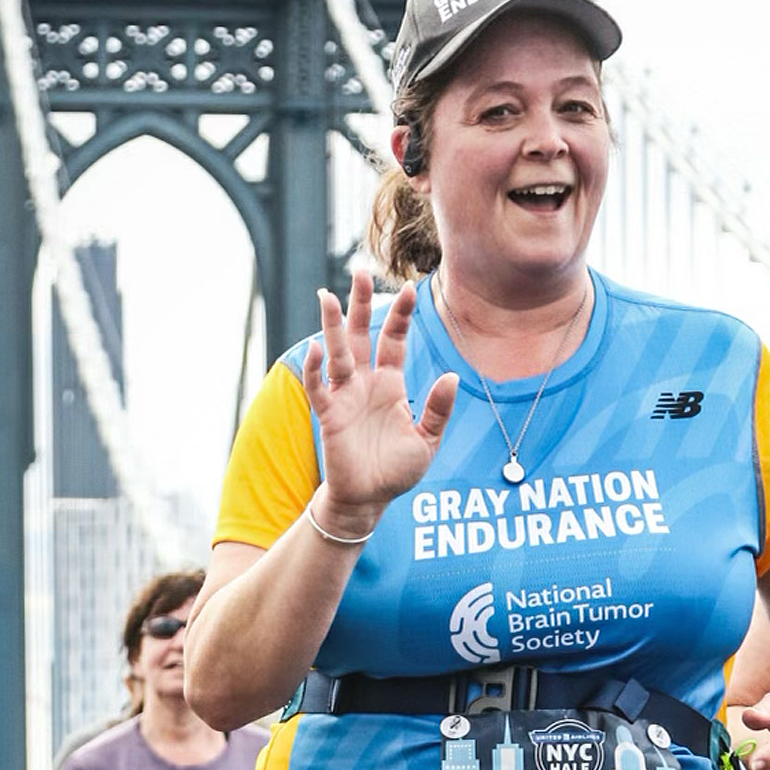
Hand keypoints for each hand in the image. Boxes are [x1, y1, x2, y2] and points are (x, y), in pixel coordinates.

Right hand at [302, 273, 460, 532]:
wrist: (371, 499)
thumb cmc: (397, 470)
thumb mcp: (427, 440)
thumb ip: (437, 409)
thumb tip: (453, 377)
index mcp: (390, 383)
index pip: (393, 339)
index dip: (400, 315)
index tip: (410, 287)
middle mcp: (365, 382)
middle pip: (360, 334)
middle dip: (360, 304)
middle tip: (360, 271)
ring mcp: (345, 396)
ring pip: (338, 352)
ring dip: (332, 326)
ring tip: (328, 296)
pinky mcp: (329, 414)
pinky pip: (320, 387)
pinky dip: (316, 369)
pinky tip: (318, 349)